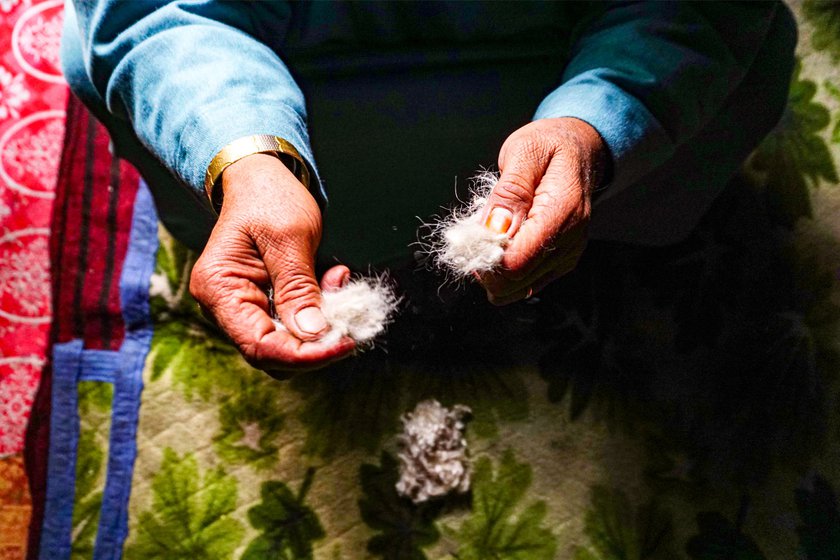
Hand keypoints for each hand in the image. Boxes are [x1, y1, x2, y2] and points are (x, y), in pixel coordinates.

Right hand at [190, 153, 354, 375]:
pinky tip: (332, 282)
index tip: (345, 343)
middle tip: (350, 315)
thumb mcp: (289, 237)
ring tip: (338, 284)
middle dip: (316, 343)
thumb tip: (314, 334)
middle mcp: (223, 307)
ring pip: (286, 344)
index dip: (305, 355)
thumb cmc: (269, 198)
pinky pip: (293, 325)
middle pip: (272, 354)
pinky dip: (318, 312)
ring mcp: (242, 307)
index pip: (260, 346)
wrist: (262, 178)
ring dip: (321, 326)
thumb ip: (299, 287)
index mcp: (218, 289)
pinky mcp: (263, 304)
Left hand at [479, 117, 607, 304]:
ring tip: (488, 237)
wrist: (579, 149)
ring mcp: (567, 255)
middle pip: (515, 281)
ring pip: (517, 289)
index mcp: (563, 211)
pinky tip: (499, 248)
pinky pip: (524, 284)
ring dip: (493, 271)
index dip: (486, 256)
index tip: (472, 235)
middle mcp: (570, 240)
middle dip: (486, 265)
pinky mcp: (560, 262)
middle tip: (475, 236)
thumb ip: (509, 192)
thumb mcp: (523, 152)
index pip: (518, 261)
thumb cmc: (548, 146)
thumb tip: (495, 228)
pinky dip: (505, 273)